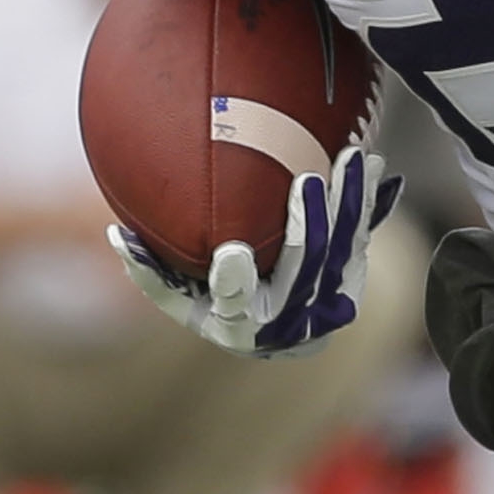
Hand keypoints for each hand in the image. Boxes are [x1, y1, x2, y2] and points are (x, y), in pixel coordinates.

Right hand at [111, 137, 400, 356]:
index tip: (231, 253)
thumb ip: (150, 271)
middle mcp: (287, 323)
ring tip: (354, 157)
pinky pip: (361, 240)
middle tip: (308, 182)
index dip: (235, 280)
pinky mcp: (349, 285)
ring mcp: (325, 307)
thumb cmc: (214, 308)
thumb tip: (118, 234)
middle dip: (309, 226)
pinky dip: (368, 204)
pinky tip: (376, 168)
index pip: (235, 301)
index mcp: (239, 325)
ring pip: (342, 251)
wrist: (278, 337)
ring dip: (349, 202)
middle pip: (304, 270)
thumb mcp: (178, 299)